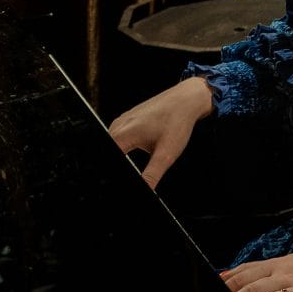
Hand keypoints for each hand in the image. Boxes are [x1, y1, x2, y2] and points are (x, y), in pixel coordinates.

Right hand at [107, 75, 212, 189]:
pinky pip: (116, 136)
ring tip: (131, 167)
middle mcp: (117, 126)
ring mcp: (121, 121)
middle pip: (107, 151)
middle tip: (134, 174)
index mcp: (122, 135)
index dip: (108, 175)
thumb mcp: (166, 155)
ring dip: (118, 157)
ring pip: (111, 144)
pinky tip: (128, 155)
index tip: (110, 183)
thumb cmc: (177, 122)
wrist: (186, 100)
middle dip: (116, 166)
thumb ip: (151, 175)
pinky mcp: (127, 120)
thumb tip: (146, 191)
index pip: (108, 158)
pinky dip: (120, 148)